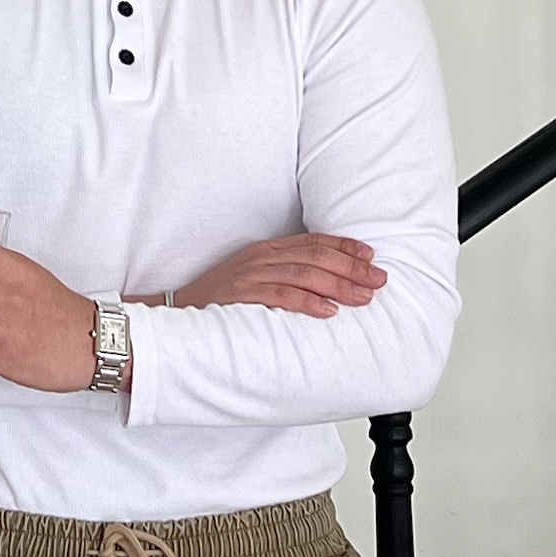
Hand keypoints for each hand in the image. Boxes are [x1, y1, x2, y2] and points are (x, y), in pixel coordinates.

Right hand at [170, 234, 385, 318]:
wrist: (176, 314)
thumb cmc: (218, 302)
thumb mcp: (253, 280)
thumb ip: (284, 277)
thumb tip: (326, 287)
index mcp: (265, 250)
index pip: (313, 242)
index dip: (345, 247)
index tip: (371, 256)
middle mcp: (261, 258)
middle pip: (316, 256)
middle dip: (352, 267)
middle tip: (378, 279)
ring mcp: (251, 275)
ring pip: (305, 273)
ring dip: (339, 285)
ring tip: (364, 296)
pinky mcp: (242, 296)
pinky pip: (281, 295)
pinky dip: (308, 302)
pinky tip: (329, 311)